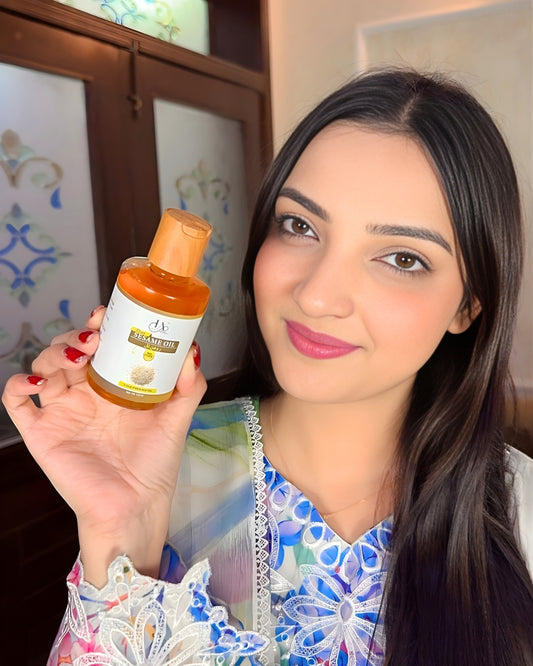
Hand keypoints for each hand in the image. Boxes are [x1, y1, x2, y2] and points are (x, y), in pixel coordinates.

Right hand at [2, 306, 206, 585]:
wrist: (135, 506)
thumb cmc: (155, 464)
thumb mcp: (178, 419)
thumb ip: (189, 386)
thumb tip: (192, 350)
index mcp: (113, 385)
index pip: (99, 343)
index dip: (98, 324)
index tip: (107, 315)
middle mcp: (84, 393)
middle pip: (68, 348)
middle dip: (76, 335)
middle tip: (94, 339)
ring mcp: (61, 411)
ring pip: (43, 365)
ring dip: (54, 352)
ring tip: (77, 358)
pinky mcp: (42, 433)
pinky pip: (17, 402)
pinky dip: (18, 384)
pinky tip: (40, 383)